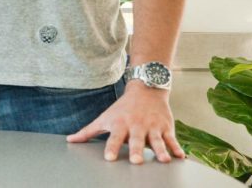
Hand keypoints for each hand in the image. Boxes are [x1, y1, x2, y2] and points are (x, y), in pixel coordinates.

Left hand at [66, 82, 185, 163]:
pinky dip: (176, 147)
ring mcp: (152, 127)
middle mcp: (136, 126)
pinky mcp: (166, 128)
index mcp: (120, 125)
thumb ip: (88, 131)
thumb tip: (70, 140)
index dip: (111, 147)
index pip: (114, 138)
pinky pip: (172, 139)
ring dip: (160, 150)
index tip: (109, 158)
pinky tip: (181, 157)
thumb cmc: (122, 108)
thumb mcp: (104, 117)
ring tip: (164, 160)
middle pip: (136, 140)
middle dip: (136, 150)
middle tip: (136, 161)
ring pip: (157, 140)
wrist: (145, 89)